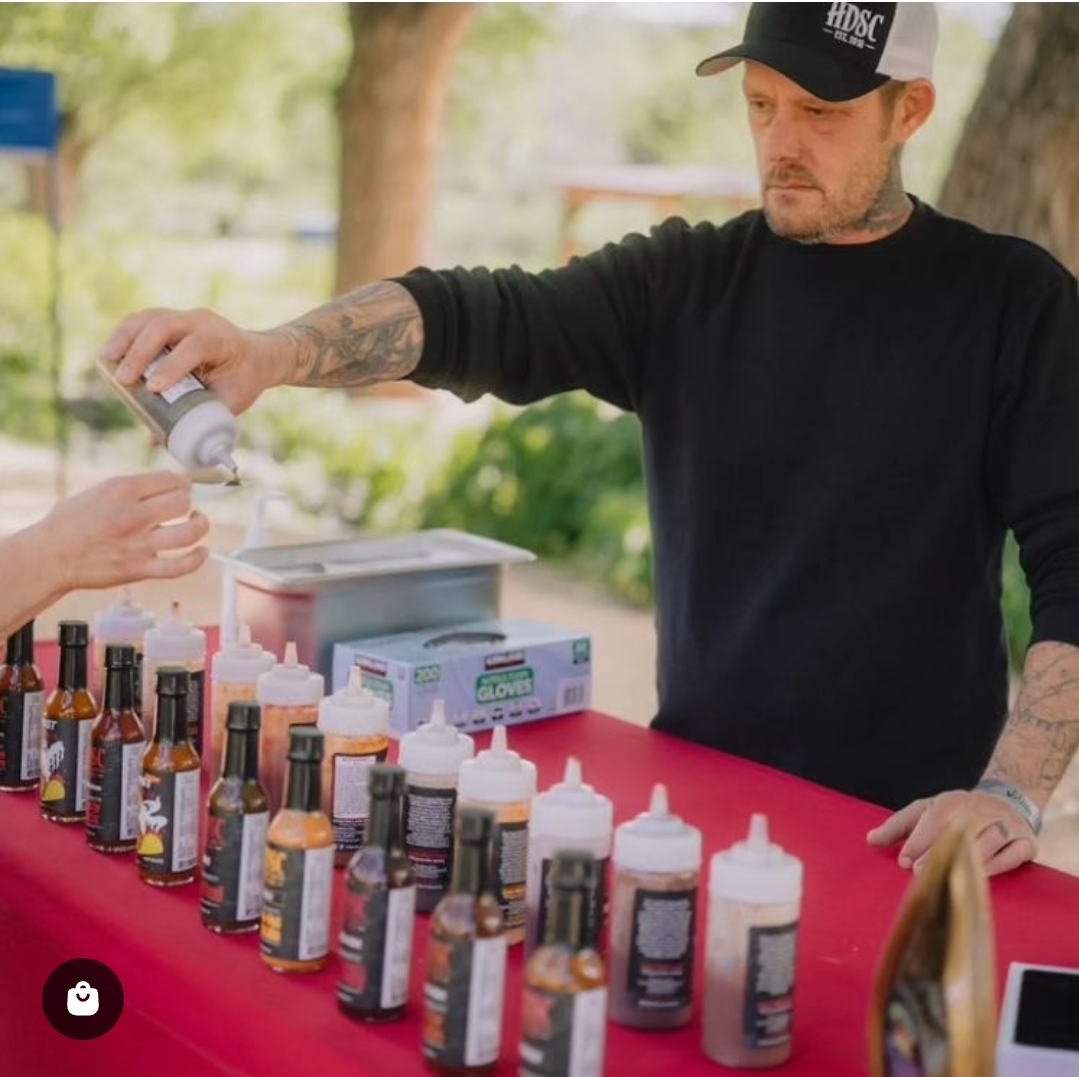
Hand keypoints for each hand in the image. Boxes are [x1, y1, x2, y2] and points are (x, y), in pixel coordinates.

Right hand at [36, 471, 209, 590]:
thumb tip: (166, 486)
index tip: (181, 486)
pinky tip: (201, 551)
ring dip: (200, 524)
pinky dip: (197, 559)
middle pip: (182, 502)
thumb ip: (131, 489)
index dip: (180, 482)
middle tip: (184, 504)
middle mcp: (132, 515)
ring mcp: (138, 544)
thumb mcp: (97, 492)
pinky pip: (180, 566)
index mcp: (119, 490)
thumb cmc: (69, 524)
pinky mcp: (139, 569)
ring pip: (190, 532)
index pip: (169, 479)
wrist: (49, 557)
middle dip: (188, 501)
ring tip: (197, 521)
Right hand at [100, 307, 292, 414]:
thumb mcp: (230, 402)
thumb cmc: (242, 381)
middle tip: (124, 380)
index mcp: (223, 340)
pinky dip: (123, 335)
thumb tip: (156, 441)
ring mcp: (184, 316)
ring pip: (148, 318)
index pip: (196, 346)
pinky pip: (141, 320)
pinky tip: (110, 354)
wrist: (256, 356)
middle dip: (140, 352)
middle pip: (165, 325)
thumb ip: (198, 419)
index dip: (173, 366)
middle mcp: (202, 322)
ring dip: (123, 339)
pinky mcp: (169, 318)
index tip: (153, 388)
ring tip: (107, 362)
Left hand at [866, 789, 1038, 876]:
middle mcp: (981, 809)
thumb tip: (870, 840)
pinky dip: (997, 865)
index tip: (904, 860)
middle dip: (939, 851)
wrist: (1006, 801)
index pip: (934, 818)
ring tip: (948, 876)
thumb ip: (899, 826)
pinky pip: (1013, 854)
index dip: (919, 839)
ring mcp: (1006, 824)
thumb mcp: (926, 812)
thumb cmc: (956, 813)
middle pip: (960, 829)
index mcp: (953, 801)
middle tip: (920, 873)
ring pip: (988, 840)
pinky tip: (979, 876)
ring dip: (967, 859)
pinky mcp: (1026, 842)